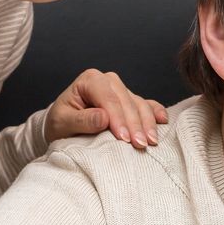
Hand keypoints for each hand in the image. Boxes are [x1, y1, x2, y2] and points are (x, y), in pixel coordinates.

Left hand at [43, 69, 167, 149]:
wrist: (63, 126)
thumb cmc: (60, 123)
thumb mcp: (62, 123)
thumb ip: (81, 120)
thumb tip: (103, 117)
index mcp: (90, 80)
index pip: (108, 99)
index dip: (118, 119)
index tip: (124, 139)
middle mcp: (108, 80)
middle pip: (127, 101)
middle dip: (135, 124)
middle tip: (140, 145)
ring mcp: (121, 89)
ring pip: (139, 104)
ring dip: (147, 123)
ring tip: (151, 142)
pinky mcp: (130, 100)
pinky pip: (147, 104)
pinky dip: (156, 113)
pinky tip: (163, 122)